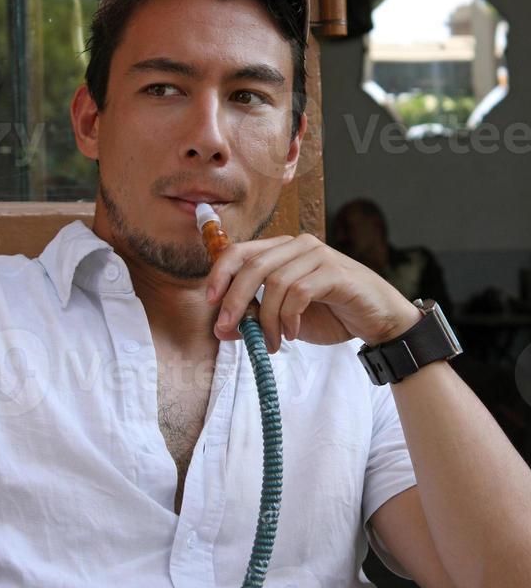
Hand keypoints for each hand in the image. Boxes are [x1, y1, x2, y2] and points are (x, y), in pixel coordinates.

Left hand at [206, 233, 420, 352]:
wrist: (377, 321)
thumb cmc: (330, 314)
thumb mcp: (284, 319)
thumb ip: (256, 318)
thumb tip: (221, 329)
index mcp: (281, 249)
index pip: (239, 251)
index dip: (219, 274)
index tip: (209, 302)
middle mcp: (298, 245)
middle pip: (252, 266)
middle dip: (234, 300)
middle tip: (227, 329)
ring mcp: (318, 254)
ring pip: (275, 282)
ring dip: (267, 319)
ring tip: (271, 342)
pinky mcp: (335, 272)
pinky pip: (299, 292)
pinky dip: (289, 317)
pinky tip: (291, 333)